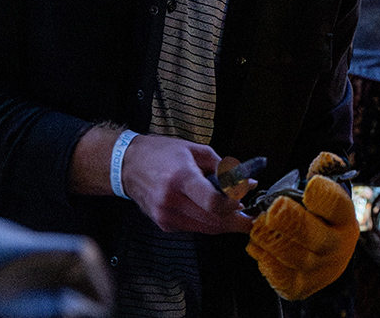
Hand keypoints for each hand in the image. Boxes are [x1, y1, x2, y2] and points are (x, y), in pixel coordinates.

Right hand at [122, 134, 253, 234]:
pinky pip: (194, 228)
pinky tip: (216, 213)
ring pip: (206, 228)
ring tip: (239, 214)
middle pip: (213, 221)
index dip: (234, 205)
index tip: (246, 200)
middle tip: (251, 216)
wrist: (127, 165)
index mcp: (181, 178)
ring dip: (226, 224)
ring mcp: (166, 216)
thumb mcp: (197, 151)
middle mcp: (172, 201)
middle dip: (237, 221)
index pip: (213, 203)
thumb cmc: (163, 153)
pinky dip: (209, 222)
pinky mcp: (164, 225)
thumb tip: (247, 183)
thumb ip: (223, 168)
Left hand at [246, 174, 359, 299]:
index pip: (337, 204)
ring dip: (269, 239)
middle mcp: (337, 246)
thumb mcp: (327, 189)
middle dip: (290, 221)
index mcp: (344, 217)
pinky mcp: (302, 286)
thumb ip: (324, 169)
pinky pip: (280, 276)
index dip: (323, 195)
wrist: (329, 252)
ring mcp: (320, 269)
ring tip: (258, 226)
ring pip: (293, 257)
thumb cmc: (321, 214)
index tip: (309, 187)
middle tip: (272, 209)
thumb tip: (324, 157)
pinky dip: (265, 260)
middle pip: (313, 235)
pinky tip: (258, 246)